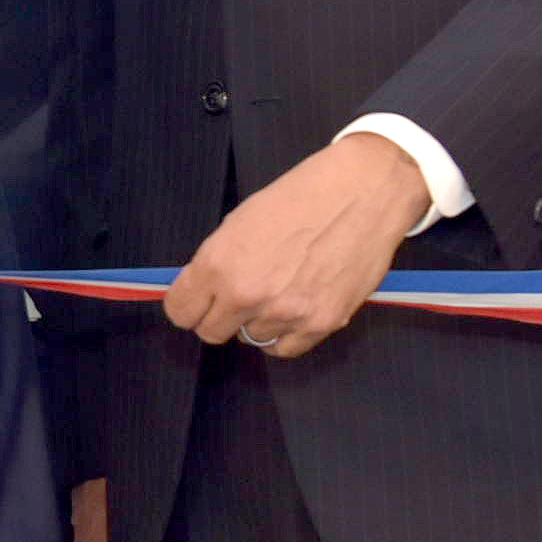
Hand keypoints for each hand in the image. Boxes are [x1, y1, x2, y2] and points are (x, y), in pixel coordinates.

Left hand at [164, 131, 425, 358]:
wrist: (361, 193)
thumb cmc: (299, 197)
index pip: (180, 312)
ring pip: (251, 338)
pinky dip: (285, 335)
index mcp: (219, 264)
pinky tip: (293, 310)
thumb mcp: (239, 221)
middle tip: (237, 296)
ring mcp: (285, 313)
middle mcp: (247, 295)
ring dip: (258, 320)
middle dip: (218, 316)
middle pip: (211, 333)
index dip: (188, 304)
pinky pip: (286, 349)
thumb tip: (203, 291)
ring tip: (279, 289)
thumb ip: (216, 263)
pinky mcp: (322, 324)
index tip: (199, 299)